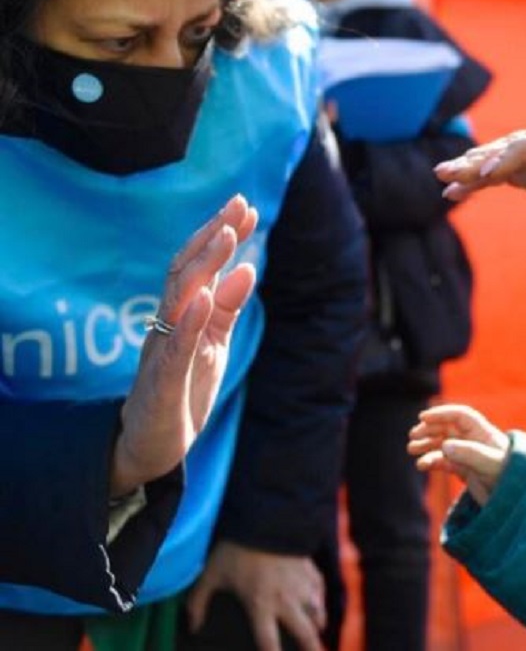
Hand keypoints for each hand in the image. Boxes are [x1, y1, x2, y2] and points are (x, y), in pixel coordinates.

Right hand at [110, 195, 257, 496]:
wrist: (151, 446)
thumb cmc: (183, 389)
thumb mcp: (214, 343)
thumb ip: (227, 308)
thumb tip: (247, 268)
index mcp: (182, 313)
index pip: (200, 264)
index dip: (221, 234)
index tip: (246, 206)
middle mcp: (168, 323)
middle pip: (187, 269)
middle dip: (213, 235)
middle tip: (238, 205)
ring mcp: (162, 350)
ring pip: (178, 298)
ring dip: (203, 266)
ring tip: (225, 236)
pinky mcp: (162, 382)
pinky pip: (174, 348)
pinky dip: (189, 321)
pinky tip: (205, 298)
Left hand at [187, 542, 325, 650]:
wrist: (264, 516)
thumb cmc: (235, 547)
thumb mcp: (211, 574)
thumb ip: (198, 602)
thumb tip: (191, 628)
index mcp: (260, 605)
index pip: (269, 644)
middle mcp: (285, 600)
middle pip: (305, 633)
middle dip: (312, 648)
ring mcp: (300, 583)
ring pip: (317, 612)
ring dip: (318, 625)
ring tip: (317, 632)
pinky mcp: (309, 566)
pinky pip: (321, 588)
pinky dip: (321, 598)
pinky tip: (319, 603)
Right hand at [408, 403, 509, 505]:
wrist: (518, 500)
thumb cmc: (509, 475)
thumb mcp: (490, 463)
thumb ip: (468, 453)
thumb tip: (444, 446)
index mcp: (483, 432)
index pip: (460, 416)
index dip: (442, 413)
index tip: (423, 417)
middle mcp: (474, 441)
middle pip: (447, 428)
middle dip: (429, 429)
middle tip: (413, 435)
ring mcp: (468, 456)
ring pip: (442, 444)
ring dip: (426, 444)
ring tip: (411, 449)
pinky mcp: (465, 471)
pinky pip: (444, 462)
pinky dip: (431, 462)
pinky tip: (421, 465)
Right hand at [434, 117, 525, 223]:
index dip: (510, 155)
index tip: (488, 171)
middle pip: (506, 146)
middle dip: (477, 160)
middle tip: (449, 171)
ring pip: (494, 157)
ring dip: (468, 168)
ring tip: (442, 177)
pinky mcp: (519, 168)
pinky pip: (492, 174)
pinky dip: (474, 183)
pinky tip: (452, 193)